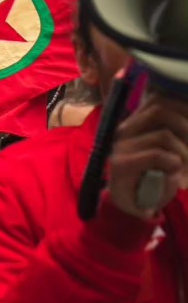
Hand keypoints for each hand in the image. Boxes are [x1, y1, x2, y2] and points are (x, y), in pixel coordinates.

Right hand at [106, 96, 187, 218]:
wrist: (132, 204)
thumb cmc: (156, 175)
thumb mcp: (168, 148)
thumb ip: (174, 130)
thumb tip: (186, 107)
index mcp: (137, 121)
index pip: (160, 98)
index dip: (184, 106)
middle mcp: (126, 129)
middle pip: (161, 109)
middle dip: (187, 127)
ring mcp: (121, 146)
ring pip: (163, 134)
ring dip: (184, 152)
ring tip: (187, 169)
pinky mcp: (122, 164)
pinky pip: (157, 154)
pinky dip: (173, 164)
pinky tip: (176, 175)